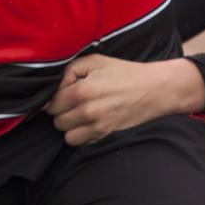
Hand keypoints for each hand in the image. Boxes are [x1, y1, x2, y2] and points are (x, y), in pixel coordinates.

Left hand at [46, 55, 204, 145]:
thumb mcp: (95, 61)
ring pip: (65, 134)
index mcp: (81, 90)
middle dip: (60, 111)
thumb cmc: (124, 73)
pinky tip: (86, 123)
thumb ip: (70, 70)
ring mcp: (96, 126)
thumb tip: (56, 85)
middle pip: (56, 120)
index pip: (51, 102)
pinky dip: (79, 135)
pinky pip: (80, 142)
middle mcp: (86, 111)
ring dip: (68, 125)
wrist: (153, 89)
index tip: (62, 93)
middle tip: (70, 103)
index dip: (54, 97)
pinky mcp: (105, 134)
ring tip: (77, 114)